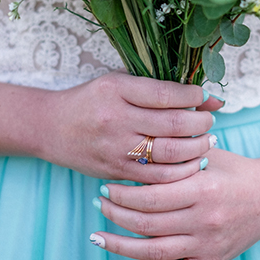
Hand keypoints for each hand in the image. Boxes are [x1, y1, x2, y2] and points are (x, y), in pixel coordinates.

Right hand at [40, 71, 222, 182]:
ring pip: (170, 154)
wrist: (51, 127)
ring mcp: (116, 148)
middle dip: (201, 124)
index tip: (202, 97)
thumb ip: (160, 88)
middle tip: (208, 121)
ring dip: (197, 148)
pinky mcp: (116, 171)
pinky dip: (181, 171)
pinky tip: (191, 163)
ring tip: (205, 141)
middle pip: (173, 125)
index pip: (167, 93)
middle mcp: (117, 118)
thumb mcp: (120, 83)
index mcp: (117, 89)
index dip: (193, 96)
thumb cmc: (92, 100)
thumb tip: (208, 97)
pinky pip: (158, 177)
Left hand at [90, 147, 259, 259]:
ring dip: (120, 246)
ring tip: (97, 236)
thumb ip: (175, 155)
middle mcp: (204, 220)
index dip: (122, 194)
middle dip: (115, 215)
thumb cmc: (235, 169)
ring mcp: (207, 245)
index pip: (151, 197)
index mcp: (202, 188)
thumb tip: (132, 151)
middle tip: (98, 204)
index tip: (105, 186)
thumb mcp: (207, 153)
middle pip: (147, 224)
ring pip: (154, 252)